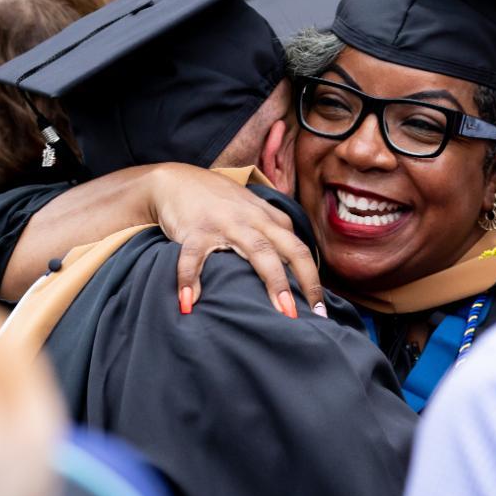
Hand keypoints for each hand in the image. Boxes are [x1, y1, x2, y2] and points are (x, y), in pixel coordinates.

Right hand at [146, 164, 325, 317]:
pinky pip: (193, 258)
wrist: (176, 180)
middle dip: (305, 281)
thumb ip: (271, 232)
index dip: (312, 279)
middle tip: (313, 315)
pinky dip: (189, 280)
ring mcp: (226, 223)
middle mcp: (253, 219)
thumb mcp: (251, 211)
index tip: (319, 310)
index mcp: (268, 218)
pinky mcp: (195, 230)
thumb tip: (293, 266)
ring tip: (281, 313)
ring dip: (273, 282)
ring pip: (257, 251)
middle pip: (289, 249)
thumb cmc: (218, 202)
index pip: (299, 249)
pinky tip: (188, 303)